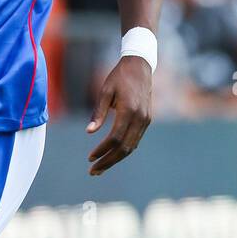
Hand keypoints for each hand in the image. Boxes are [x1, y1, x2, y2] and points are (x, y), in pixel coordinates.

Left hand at [87, 57, 152, 176]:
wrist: (140, 66)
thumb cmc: (119, 77)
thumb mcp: (105, 91)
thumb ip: (98, 112)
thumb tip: (89, 132)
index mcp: (129, 110)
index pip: (115, 138)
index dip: (102, 150)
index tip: (90, 158)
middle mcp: (140, 118)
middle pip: (124, 148)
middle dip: (108, 161)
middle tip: (93, 172)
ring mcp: (146, 120)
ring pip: (131, 146)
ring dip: (115, 159)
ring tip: (100, 168)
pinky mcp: (147, 120)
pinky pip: (135, 140)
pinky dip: (123, 150)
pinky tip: (111, 156)